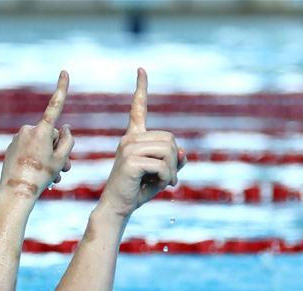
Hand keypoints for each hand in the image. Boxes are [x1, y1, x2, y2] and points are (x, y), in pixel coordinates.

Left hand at [0, 71, 74, 208]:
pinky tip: (38, 175)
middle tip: (64, 169)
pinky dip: (36, 160)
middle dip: (58, 149)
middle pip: (51, 135)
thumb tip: (65, 127)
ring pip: (41, 145)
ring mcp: (18, 138)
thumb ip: (68, 140)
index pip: (55, 106)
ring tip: (53, 177)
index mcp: (42, 131)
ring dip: (48, 158)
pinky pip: (29, 150)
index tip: (64, 72)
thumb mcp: (61, 159)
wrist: (16, 191)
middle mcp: (28, 130)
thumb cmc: (41, 176)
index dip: (61, 89)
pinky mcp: (12, 147)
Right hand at [99, 68, 186, 218]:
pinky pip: (163, 165)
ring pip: (168, 151)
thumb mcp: (161, 174)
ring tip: (164, 182)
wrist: (118, 207)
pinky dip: (168, 178)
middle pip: (170, 139)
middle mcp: (129, 139)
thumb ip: (173, 161)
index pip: (137, 108)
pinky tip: (160, 186)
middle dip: (175, 160)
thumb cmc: (137, 191)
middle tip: (169, 178)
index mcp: (133, 138)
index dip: (141, 88)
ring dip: (172, 170)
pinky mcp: (131, 160)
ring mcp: (128, 148)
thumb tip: (184, 152)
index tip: (141, 70)